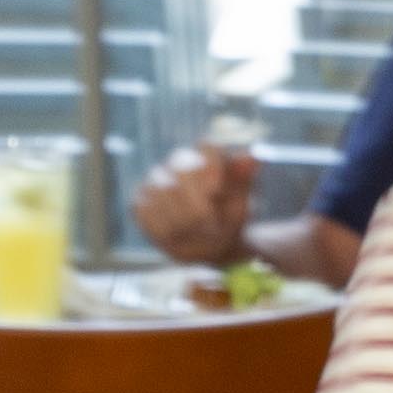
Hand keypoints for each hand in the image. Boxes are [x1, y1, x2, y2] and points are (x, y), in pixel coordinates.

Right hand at [130, 145, 259, 267]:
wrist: (214, 244)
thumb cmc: (230, 219)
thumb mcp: (242, 203)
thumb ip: (244, 180)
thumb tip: (253, 157)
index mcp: (208, 157)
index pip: (208, 148)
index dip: (211, 166)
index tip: (217, 190)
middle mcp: (179, 163)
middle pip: (182, 171)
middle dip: (198, 201)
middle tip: (211, 224)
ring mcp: (155, 181)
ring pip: (163, 192)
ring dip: (185, 220)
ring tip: (200, 234)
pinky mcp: (140, 202)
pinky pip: (147, 212)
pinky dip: (166, 229)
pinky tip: (179, 236)